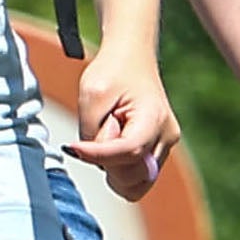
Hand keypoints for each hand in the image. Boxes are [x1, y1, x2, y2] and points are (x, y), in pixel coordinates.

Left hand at [64, 50, 178, 192]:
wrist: (131, 56)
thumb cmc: (113, 69)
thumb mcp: (91, 93)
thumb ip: (91, 131)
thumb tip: (93, 159)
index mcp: (154, 118)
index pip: (127, 152)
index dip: (97, 155)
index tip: (73, 147)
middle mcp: (166, 136)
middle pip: (132, 174)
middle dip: (107, 160)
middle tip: (103, 127)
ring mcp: (165, 145)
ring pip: (135, 183)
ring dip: (114, 167)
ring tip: (110, 135)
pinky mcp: (158, 151)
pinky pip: (137, 178)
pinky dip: (120, 168)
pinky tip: (114, 144)